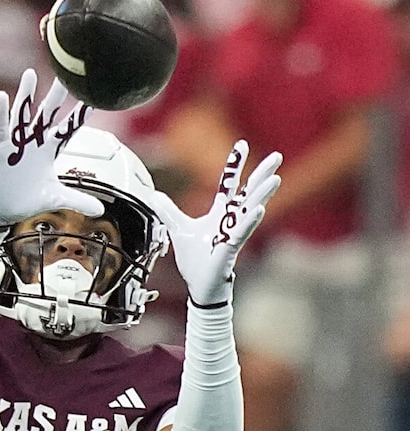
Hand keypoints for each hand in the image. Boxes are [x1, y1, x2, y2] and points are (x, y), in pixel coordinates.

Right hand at [0, 68, 84, 230]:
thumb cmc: (24, 200)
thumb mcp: (55, 198)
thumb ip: (78, 200)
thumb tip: (100, 210)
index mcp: (49, 150)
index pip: (68, 127)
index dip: (80, 113)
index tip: (94, 95)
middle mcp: (34, 142)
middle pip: (48, 113)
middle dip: (57, 94)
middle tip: (67, 72)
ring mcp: (16, 143)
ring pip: (23, 114)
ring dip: (26, 95)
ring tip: (30, 74)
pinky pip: (1, 128)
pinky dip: (1, 113)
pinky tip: (1, 97)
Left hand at [146, 139, 281, 306]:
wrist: (199, 286)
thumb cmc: (196, 259)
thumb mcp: (178, 230)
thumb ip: (168, 211)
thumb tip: (153, 195)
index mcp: (220, 213)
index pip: (229, 184)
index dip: (235, 165)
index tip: (243, 144)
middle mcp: (230, 220)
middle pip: (248, 192)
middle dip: (261, 174)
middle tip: (277, 156)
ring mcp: (232, 233)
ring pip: (250, 210)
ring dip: (262, 194)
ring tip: (275, 179)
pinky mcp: (229, 249)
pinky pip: (241, 233)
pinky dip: (249, 221)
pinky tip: (260, 210)